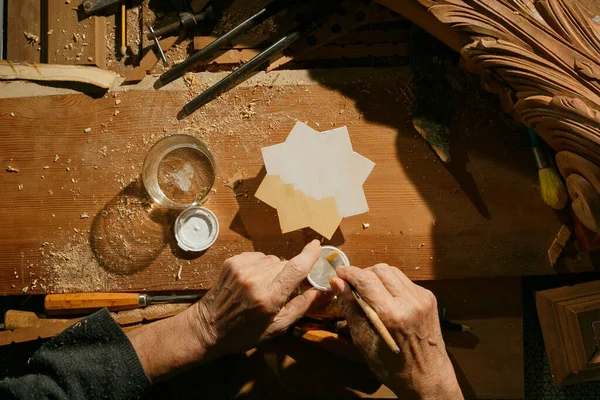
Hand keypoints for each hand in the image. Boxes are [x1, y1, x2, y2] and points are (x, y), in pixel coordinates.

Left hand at [189, 240, 322, 358]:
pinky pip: (257, 257)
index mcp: (269, 298)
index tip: (317, 245)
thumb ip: (302, 306)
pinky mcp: (232, 261)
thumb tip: (324, 291)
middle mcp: (255, 279)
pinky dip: (259, 266)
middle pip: (285, 264)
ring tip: (262, 287)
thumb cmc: (245, 332)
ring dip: (273, 270)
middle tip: (280, 290)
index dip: (309, 255)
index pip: (295, 268)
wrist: (209, 327)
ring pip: (272, 259)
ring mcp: (242, 268)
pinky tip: (252, 281)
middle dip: (288, 273)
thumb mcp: (277, 327)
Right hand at [330, 264, 462, 399]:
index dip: (349, 272)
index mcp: (392, 315)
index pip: (366, 279)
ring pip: (393, 271)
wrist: (427, 377)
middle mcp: (410, 301)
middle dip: (362, 273)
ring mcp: (422, 298)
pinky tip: (385, 298)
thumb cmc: (391, 366)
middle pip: (380, 269)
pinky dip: (390, 284)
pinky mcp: (428, 298)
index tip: (338, 274)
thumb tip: (336, 283)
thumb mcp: (363, 340)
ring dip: (376, 276)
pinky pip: (404, 281)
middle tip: (352, 286)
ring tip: (368, 292)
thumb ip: (350, 307)